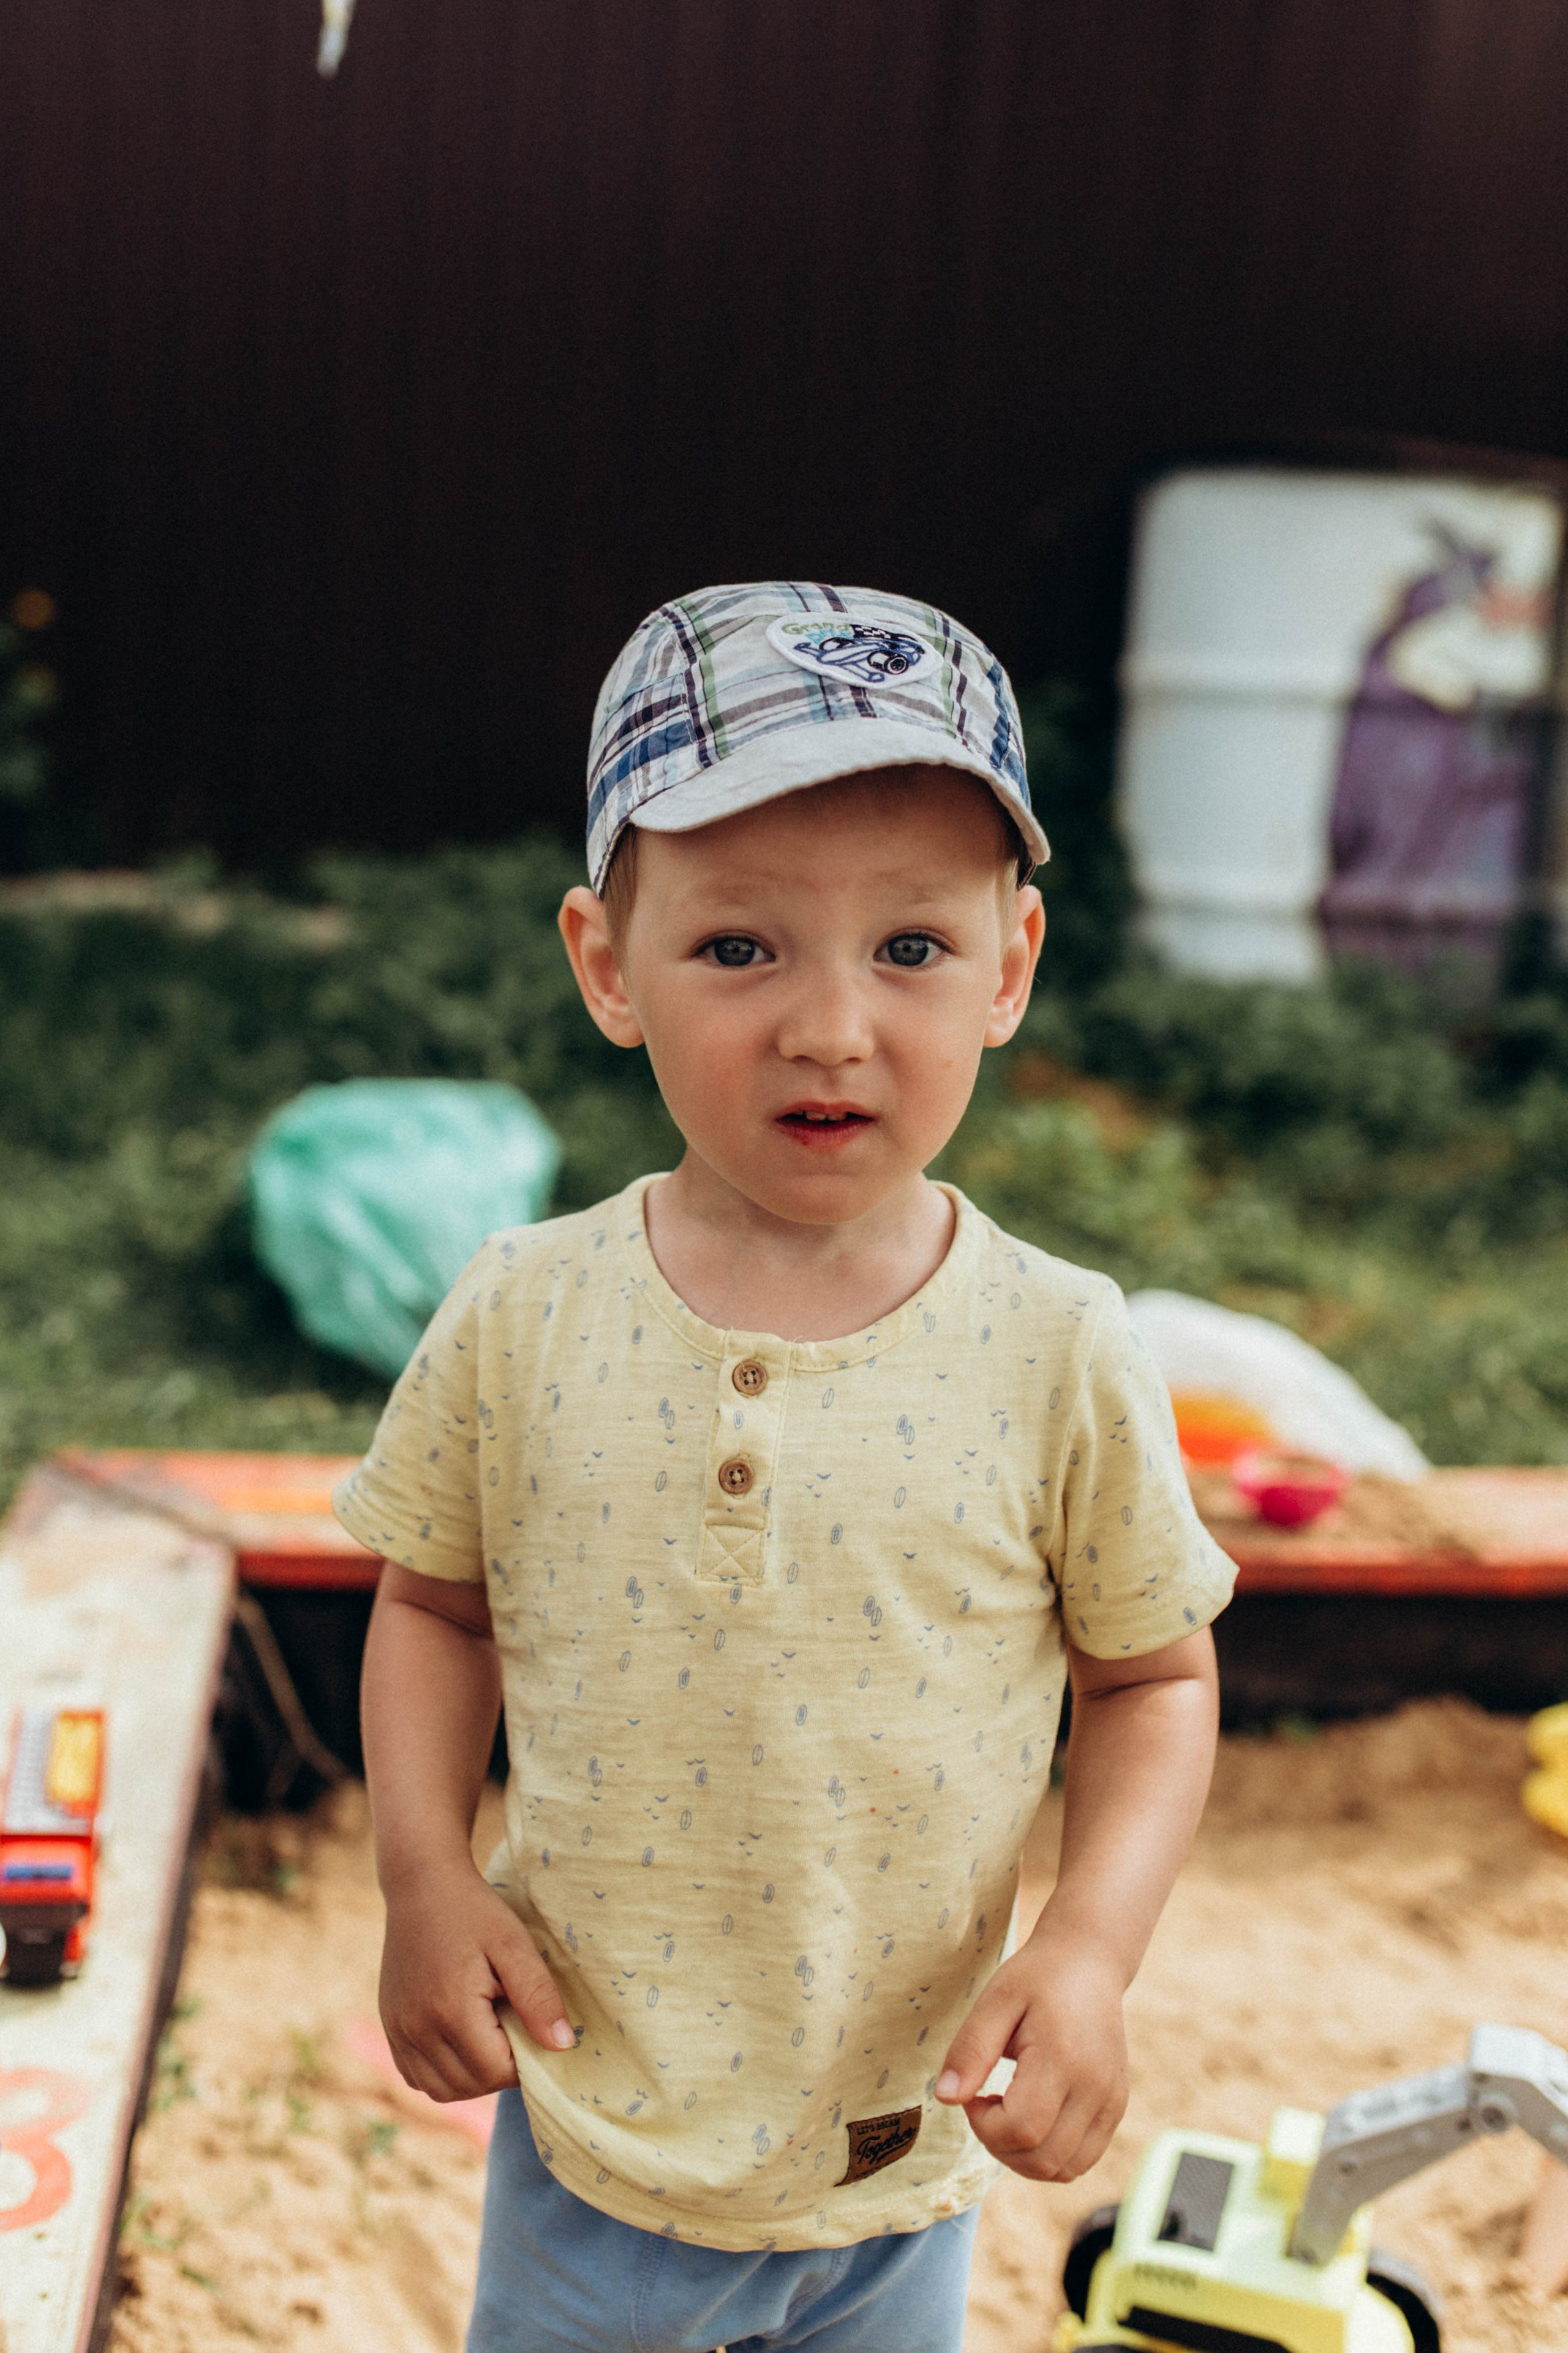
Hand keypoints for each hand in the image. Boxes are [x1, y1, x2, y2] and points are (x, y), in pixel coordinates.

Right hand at [379, 1858, 575, 2100]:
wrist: (421, 1884)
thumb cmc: (474, 1911)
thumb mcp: (514, 1945)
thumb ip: (538, 1996)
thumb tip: (562, 2046)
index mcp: (450, 2009)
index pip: (495, 2072)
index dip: (523, 2059)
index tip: (530, 2025)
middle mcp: (416, 2029)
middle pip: (469, 2086)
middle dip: (499, 2070)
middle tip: (512, 2027)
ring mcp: (398, 2030)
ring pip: (441, 2089)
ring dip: (472, 2078)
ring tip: (489, 2036)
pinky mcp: (390, 2027)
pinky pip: (417, 2077)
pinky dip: (443, 2073)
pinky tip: (462, 2042)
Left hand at [934, 1919, 1127, 2180]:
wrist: (1090, 1961)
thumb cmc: (1037, 1977)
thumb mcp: (995, 2000)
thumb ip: (970, 2050)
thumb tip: (945, 2099)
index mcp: (1064, 2058)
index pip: (1022, 2129)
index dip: (985, 2126)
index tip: (973, 2096)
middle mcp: (1097, 2088)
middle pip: (1043, 2159)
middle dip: (1000, 2146)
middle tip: (986, 2106)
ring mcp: (1112, 2101)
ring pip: (1065, 2170)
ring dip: (1025, 2158)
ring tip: (1008, 2114)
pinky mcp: (1117, 2106)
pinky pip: (1083, 2159)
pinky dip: (1051, 2155)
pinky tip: (1033, 2119)